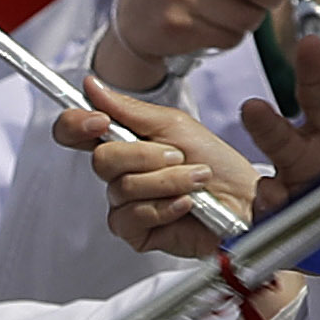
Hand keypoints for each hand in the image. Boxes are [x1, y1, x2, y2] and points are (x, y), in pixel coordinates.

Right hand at [59, 80, 260, 258]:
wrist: (244, 200)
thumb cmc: (216, 163)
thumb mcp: (175, 125)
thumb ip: (129, 109)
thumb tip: (93, 86)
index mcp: (124, 142)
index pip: (75, 132)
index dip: (75, 125)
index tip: (99, 121)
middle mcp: (120, 173)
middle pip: (101, 161)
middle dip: (145, 156)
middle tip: (177, 155)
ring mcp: (126, 204)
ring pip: (122, 189)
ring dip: (167, 181)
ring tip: (195, 181)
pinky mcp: (137, 232)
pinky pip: (132, 217)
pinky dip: (164, 207)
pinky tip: (186, 205)